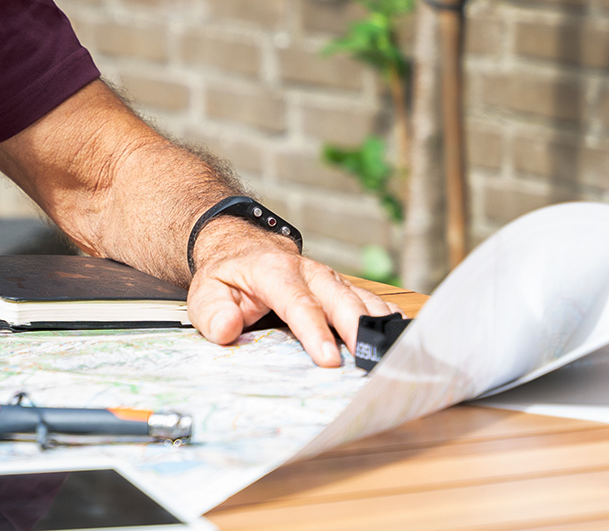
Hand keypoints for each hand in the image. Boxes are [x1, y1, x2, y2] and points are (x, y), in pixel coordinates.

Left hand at [184, 219, 395, 366]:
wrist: (241, 247)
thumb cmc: (227, 275)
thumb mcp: (206, 291)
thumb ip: (213, 313)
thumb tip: (226, 329)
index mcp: (274, 271)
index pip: (298, 303)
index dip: (315, 332)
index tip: (329, 359)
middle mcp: (309, 272)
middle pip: (340, 300)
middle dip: (357, 330)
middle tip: (370, 362)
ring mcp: (329, 279)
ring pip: (362, 299)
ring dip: (379, 326)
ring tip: (396, 354)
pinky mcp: (342, 288)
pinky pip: (371, 303)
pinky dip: (387, 320)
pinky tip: (402, 339)